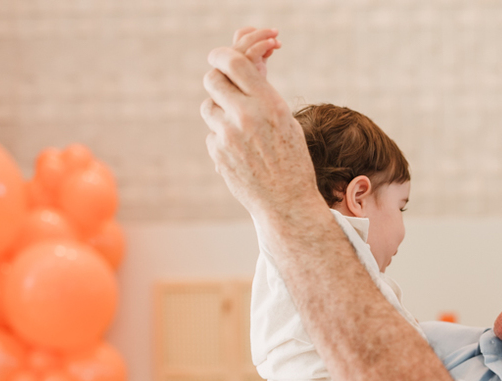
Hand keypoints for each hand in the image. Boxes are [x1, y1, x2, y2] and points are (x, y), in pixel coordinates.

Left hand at [200, 29, 324, 228]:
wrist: (288, 204)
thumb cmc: (293, 161)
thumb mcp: (287, 122)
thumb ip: (262, 97)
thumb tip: (242, 72)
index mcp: (270, 104)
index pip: (234, 62)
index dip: (222, 55)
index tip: (218, 56)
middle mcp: (247, 116)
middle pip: (213, 79)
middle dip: (217, 80)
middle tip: (224, 86)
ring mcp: (229, 136)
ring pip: (208, 107)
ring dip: (219, 110)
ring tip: (238, 127)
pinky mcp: (217, 153)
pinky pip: (211, 134)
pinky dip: (222, 139)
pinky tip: (241, 153)